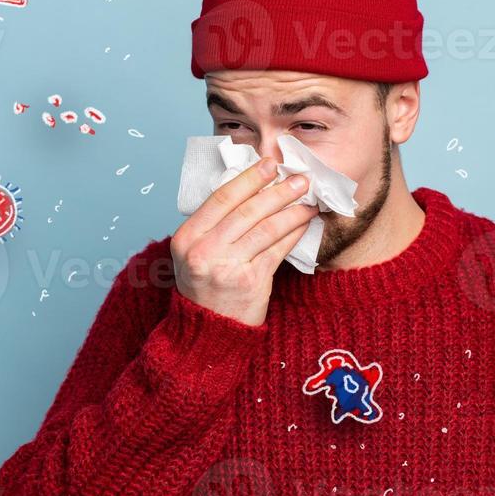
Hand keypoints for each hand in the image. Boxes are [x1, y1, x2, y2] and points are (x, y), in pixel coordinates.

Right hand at [171, 158, 318, 326]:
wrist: (207, 330)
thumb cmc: (204, 286)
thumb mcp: (194, 252)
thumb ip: (214, 224)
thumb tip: (252, 188)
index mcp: (186, 237)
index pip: (222, 198)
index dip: (249, 178)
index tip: (270, 164)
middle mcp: (203, 251)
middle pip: (247, 211)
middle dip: (277, 191)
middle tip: (299, 178)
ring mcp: (227, 267)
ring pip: (266, 228)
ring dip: (292, 210)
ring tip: (308, 199)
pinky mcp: (250, 282)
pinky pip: (277, 250)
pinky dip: (293, 233)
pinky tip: (304, 223)